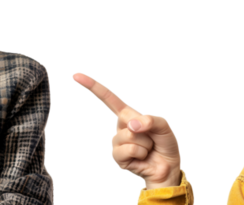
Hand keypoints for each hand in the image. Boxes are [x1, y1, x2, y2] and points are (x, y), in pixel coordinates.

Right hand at [72, 71, 181, 189]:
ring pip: (129, 135)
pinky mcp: (117, 157)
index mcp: (128, 114)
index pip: (108, 98)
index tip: (76, 76)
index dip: (93, 86)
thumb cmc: (164, 144)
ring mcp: (117, 142)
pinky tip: (143, 157)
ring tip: (148, 149)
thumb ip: (152, 120)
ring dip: (145, 143)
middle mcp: (120, 126)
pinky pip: (129, 150)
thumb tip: (132, 126)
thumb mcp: (164, 125)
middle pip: (125, 118)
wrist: (168, 168)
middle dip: (145, 127)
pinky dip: (141, 153)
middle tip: (152, 137)